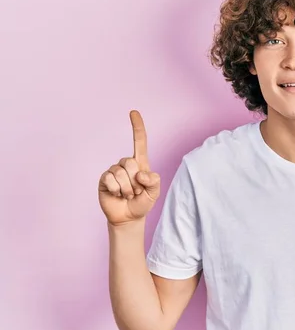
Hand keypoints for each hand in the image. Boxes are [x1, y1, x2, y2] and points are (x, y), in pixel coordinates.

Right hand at [98, 110, 160, 225]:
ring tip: (127, 195)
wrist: (128, 217)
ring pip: (120, 173)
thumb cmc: (142, 202)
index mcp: (140, 163)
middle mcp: (126, 164)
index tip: (133, 112)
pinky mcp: (104, 179)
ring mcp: (114, 170)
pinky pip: (110, 180)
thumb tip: (140, 173)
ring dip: (126, 189)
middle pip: (130, 162)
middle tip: (136, 192)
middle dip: (135, 182)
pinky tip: (116, 195)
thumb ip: (154, 181)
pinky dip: (116, 190)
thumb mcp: (154, 192)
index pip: (139, 141)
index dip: (137, 127)